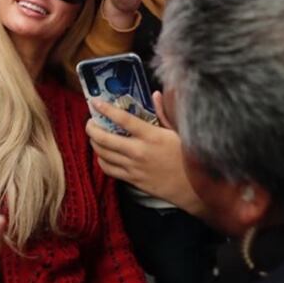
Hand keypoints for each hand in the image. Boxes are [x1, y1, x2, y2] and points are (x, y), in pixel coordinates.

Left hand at [86, 92, 203, 215]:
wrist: (193, 187)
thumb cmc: (188, 156)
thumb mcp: (179, 131)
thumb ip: (163, 113)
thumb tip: (155, 94)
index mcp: (151, 136)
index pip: (123, 119)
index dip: (106, 110)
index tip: (96, 102)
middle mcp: (139, 151)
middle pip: (105, 138)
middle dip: (92, 128)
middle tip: (90, 121)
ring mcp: (134, 167)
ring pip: (103, 154)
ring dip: (94, 143)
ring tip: (94, 136)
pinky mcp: (132, 180)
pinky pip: (109, 170)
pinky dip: (101, 160)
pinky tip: (102, 154)